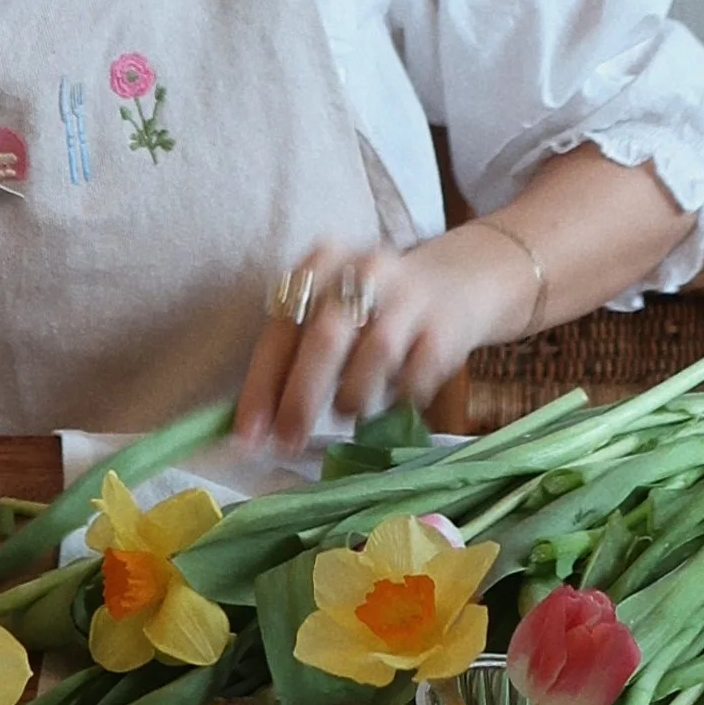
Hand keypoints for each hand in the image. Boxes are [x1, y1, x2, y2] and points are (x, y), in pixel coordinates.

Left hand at [233, 224, 535, 452]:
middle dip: (301, 398)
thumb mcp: (329, 312)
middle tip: (287, 443)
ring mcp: (411, 295)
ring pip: (375, 353)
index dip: (262, 384)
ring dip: (352, 397)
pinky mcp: (446, 325)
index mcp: (323, 261)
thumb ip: (290, 358)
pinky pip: (416, 374)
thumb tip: (256, 427)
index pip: (282, 327)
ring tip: (345, 412)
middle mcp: (366, 269)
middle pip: (326, 337)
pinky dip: (396, 397)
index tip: (248, 434)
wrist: (455, 284)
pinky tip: (390, 400)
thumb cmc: (371, 309)